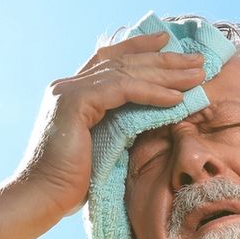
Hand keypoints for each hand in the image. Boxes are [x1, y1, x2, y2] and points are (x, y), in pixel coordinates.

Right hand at [9, 30, 205, 219]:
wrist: (42, 196)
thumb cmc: (69, 182)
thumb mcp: (100, 144)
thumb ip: (116, 122)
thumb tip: (148, 116)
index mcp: (71, 92)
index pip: (109, 59)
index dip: (139, 47)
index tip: (167, 42)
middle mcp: (67, 85)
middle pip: (122, 61)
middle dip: (162, 59)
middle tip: (197, 60)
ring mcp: (69, 90)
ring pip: (125, 72)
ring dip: (165, 74)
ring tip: (196, 77)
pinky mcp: (75, 102)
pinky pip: (122, 89)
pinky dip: (151, 92)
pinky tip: (176, 98)